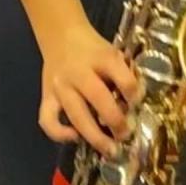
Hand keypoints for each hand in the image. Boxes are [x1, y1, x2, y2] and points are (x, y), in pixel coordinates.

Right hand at [39, 22, 141, 156]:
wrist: (61, 35)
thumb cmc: (93, 48)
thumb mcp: (113, 52)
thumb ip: (123, 73)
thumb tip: (136, 100)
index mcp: (102, 57)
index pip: (121, 76)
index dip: (133, 93)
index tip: (139, 105)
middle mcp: (79, 72)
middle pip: (98, 98)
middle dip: (115, 121)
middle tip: (126, 135)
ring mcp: (60, 86)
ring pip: (76, 115)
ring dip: (94, 136)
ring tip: (109, 149)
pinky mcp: (46, 96)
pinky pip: (48, 121)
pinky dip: (59, 134)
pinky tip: (75, 138)